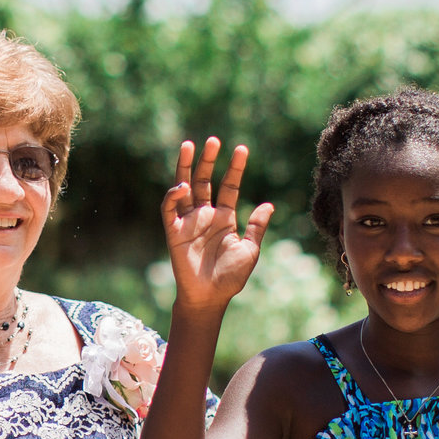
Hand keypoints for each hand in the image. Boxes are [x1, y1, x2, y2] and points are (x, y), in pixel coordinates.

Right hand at [160, 137, 273, 312]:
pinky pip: (170, 209)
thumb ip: (256, 226)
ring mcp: (189, 222)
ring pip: (184, 187)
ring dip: (185, 167)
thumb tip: (269, 204)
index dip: (234, 168)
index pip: (228, 186)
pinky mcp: (174, 231)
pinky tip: (182, 186)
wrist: (210, 298)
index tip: (241, 149)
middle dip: (208, 160)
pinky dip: (173, 195)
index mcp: (224, 218)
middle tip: (214, 140)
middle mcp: (205, 215)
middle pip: (204, 180)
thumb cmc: (231, 277)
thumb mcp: (250, 250)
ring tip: (190, 145)